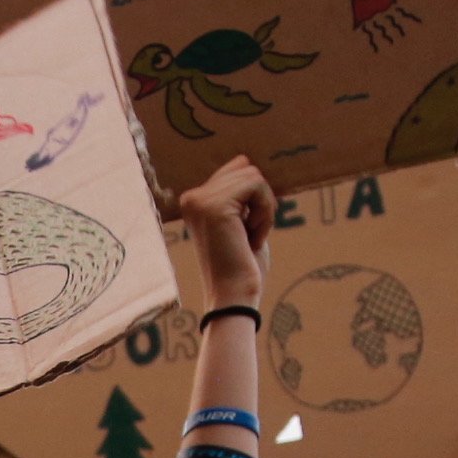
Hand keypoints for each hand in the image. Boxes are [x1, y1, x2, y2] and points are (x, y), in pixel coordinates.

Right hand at [175, 157, 277, 308]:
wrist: (233, 297)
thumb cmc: (243, 267)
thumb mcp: (243, 222)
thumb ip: (241, 193)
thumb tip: (245, 160)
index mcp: (194, 201)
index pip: (237, 168)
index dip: (254, 198)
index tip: (245, 232)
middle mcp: (192, 198)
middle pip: (246, 168)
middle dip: (260, 201)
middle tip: (250, 235)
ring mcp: (200, 201)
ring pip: (254, 176)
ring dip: (264, 208)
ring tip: (250, 237)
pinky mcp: (215, 206)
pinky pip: (257, 186)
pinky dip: (265, 212)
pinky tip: (253, 236)